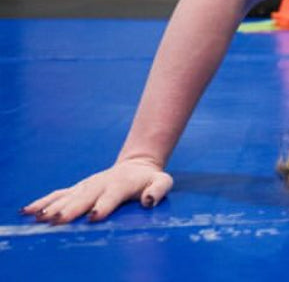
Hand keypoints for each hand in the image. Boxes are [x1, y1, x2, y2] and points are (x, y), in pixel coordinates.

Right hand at [21, 158, 172, 223]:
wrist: (136, 164)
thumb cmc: (150, 178)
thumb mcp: (162, 181)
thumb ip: (159, 189)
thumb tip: (149, 201)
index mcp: (121, 184)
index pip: (112, 196)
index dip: (103, 206)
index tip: (92, 217)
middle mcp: (100, 183)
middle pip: (84, 197)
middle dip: (71, 209)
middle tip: (57, 221)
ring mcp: (87, 185)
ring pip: (68, 196)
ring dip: (53, 206)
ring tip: (39, 217)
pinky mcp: (78, 188)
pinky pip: (58, 194)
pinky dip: (43, 201)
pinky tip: (28, 210)